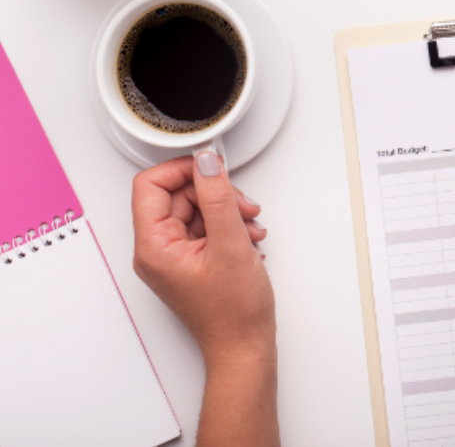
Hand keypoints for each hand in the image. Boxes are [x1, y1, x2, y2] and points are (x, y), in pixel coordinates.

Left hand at [131, 153, 274, 362]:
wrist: (244, 345)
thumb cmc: (233, 312)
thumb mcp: (231, 245)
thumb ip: (218, 197)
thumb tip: (206, 162)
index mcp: (154, 246)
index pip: (150, 185)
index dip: (182, 169)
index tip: (211, 166)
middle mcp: (157, 250)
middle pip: (178, 195)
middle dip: (215, 194)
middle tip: (242, 206)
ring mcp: (174, 256)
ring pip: (196, 209)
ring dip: (228, 210)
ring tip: (250, 227)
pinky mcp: (191, 259)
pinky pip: (206, 226)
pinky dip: (230, 226)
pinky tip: (248, 239)